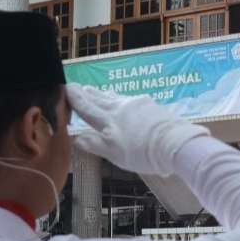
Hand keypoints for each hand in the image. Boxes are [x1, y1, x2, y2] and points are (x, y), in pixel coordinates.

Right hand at [67, 85, 208, 175]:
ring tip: (95, 90)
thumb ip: (95, 144)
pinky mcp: (151, 106)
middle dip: (87, 93)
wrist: (174, 143)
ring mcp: (137, 105)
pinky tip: (122, 100)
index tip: (65, 88)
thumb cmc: (142, 153)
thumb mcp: (115, 154)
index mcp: (109, 120)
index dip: (75, 99)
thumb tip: (77, 138)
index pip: (87, 108)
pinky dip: (120, 98)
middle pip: (100, 99)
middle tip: (77, 85)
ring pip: (115, 97)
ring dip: (102, 94)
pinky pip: (130, 99)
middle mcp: (120, 108)